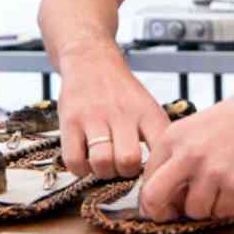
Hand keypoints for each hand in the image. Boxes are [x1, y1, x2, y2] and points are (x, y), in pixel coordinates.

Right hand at [57, 44, 168, 178]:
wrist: (91, 60)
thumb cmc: (123, 93)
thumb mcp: (148, 107)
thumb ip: (157, 136)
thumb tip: (163, 172)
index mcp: (147, 112)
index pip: (160, 148)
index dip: (156, 170)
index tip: (150, 173)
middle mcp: (122, 113)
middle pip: (128, 160)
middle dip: (125, 173)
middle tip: (122, 166)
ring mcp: (94, 116)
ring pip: (101, 162)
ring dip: (103, 171)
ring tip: (104, 163)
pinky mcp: (70, 121)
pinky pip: (74, 160)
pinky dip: (81, 169)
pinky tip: (86, 160)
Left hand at [139, 90, 233, 221]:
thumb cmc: (228, 122)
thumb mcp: (190, 130)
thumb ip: (172, 158)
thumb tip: (158, 197)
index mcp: (172, 138)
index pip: (146, 180)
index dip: (153, 198)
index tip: (164, 203)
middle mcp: (188, 153)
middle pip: (155, 198)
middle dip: (162, 212)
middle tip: (176, 212)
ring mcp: (213, 169)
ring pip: (194, 211)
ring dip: (205, 207)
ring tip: (216, 191)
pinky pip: (222, 212)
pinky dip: (227, 206)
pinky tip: (233, 188)